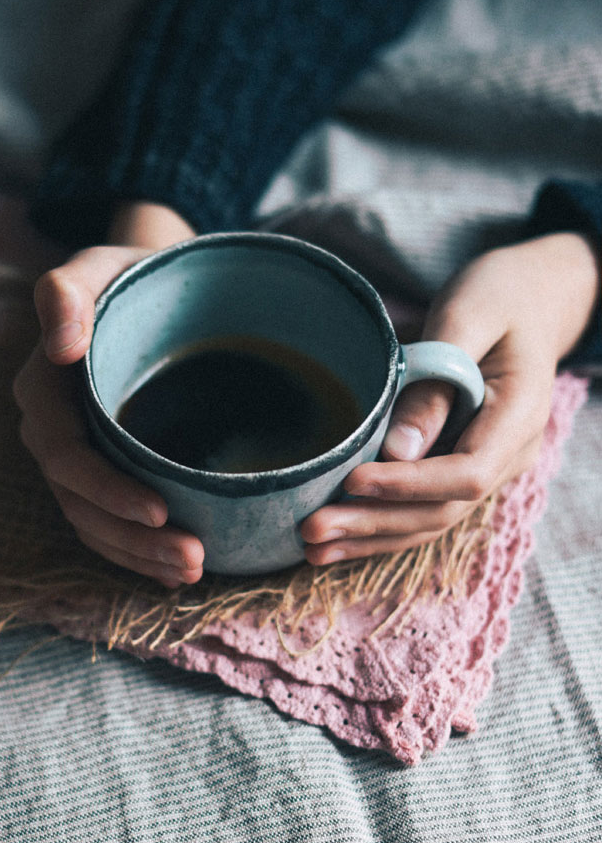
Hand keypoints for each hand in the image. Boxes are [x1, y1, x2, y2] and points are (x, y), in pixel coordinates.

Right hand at [13, 202, 205, 585]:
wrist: (150, 288)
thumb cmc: (129, 275)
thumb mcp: (101, 266)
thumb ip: (69, 291)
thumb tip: (60, 343)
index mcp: (44, 390)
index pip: (64, 456)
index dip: (107, 491)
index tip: (160, 512)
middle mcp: (51, 431)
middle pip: (80, 502)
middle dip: (131, 540)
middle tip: (192, 559)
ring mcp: (75, 457)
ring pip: (94, 523)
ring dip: (138, 556)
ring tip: (192, 571)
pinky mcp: (101, 471)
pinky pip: (107, 524)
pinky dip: (137, 551)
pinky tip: (176, 569)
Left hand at [301, 232, 600, 563]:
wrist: (530, 298)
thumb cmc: (498, 295)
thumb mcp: (467, 318)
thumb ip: (435, 383)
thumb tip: (398, 452)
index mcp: (518, 418)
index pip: (465, 474)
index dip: (408, 485)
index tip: (353, 481)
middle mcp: (508, 455)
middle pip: (441, 510)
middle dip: (374, 523)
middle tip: (312, 529)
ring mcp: (485, 467)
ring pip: (428, 520)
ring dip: (368, 537)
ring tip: (311, 548)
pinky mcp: (457, 469)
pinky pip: (419, 508)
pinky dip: (376, 526)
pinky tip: (333, 541)